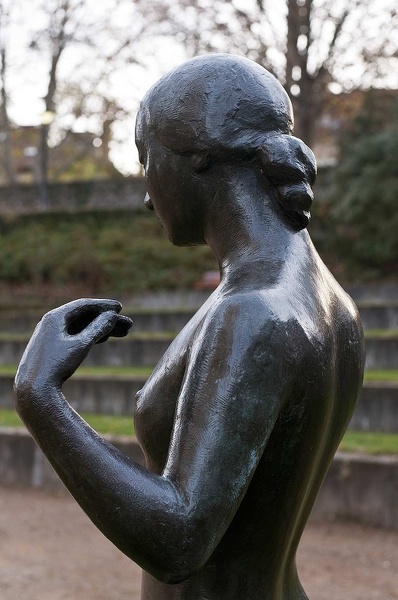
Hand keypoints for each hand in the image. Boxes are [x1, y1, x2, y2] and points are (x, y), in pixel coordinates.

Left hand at [14, 299, 131, 393]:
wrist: (34, 390)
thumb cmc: (57, 366)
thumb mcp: (81, 345)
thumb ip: (98, 328)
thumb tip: (112, 316)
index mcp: (55, 317)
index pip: (84, 305)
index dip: (104, 306)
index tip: (121, 307)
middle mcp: (51, 323)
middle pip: (84, 316)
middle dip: (107, 320)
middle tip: (128, 324)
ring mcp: (50, 335)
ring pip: (81, 327)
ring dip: (102, 329)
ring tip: (123, 333)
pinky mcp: (51, 348)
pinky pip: (74, 336)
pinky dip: (90, 336)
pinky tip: (104, 339)